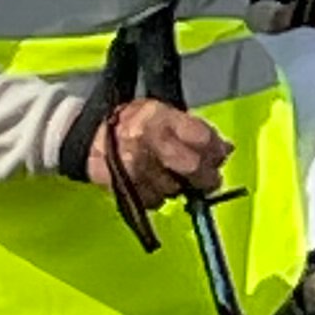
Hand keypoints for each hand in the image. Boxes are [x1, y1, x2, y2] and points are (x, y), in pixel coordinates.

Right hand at [91, 96, 226, 209]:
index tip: (220, 155)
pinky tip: (156, 184)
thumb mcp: (163, 113)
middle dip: (206, 177)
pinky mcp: (127, 189)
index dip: (216, 149)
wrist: (89, 140)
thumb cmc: (130, 124)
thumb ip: (194, 129)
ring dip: (182, 187)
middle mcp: (148, 143)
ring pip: (176, 188)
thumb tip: (225, 149)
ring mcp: (136, 168)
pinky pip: (156, 201)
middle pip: (192, 167)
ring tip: (174, 177)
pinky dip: (161, 197)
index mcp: (160, 118)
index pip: (201, 137)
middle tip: (209, 180)